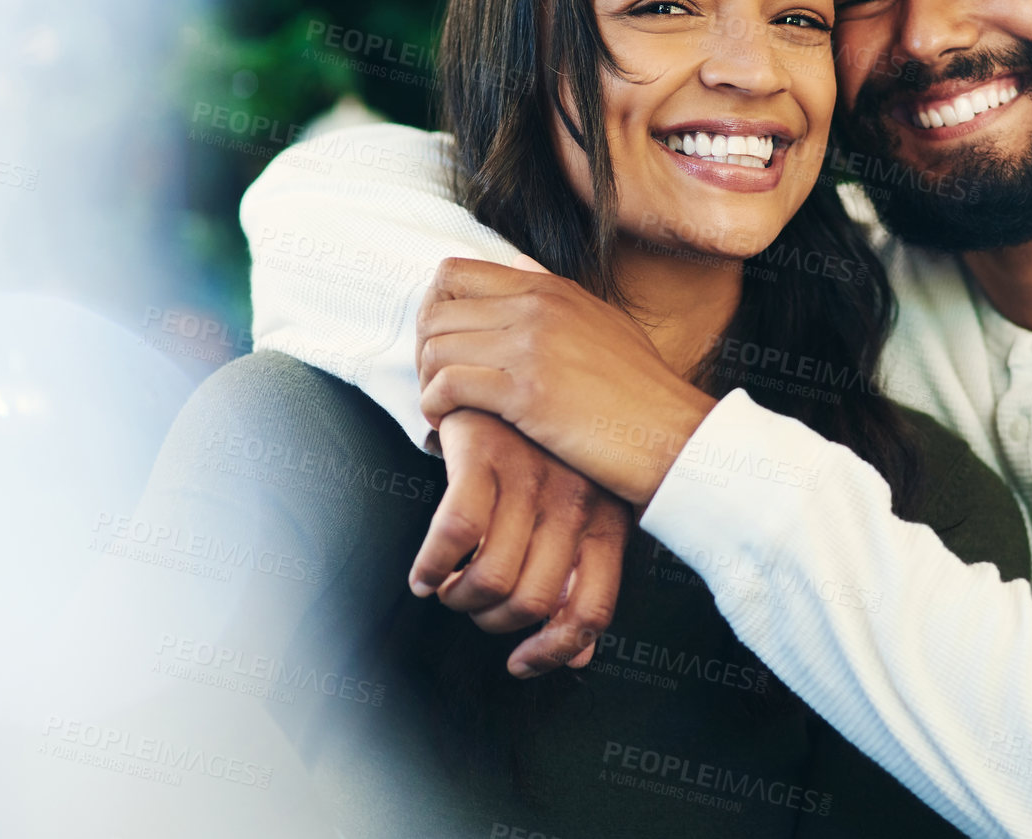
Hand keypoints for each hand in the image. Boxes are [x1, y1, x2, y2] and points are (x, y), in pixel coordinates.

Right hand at [411, 408, 630, 677]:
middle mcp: (574, 501)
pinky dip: (430, 567)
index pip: (592, 610)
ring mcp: (529, 477)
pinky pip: (454, 533)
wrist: (511, 369)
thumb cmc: (547, 451)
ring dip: (459, 599)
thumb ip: (581, 580)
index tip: (520, 663)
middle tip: (473, 607)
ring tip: (448, 588)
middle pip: (533, 602)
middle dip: (492, 621)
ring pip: (493, 577)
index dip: (555, 650)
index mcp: (607, 519)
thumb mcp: (581, 512)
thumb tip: (578, 657)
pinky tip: (424, 573)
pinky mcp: (482, 454)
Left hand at [415, 257, 716, 506]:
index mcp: (550, 288)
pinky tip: (446, 425)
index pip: (453, 273)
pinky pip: (448, 387)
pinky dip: (434, 408)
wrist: (673, 434)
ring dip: (426, 382)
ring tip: (441, 408)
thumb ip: (555, 292)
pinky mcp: (527, 392)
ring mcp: (531, 346)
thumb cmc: (641, 391)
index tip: (443, 347)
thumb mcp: (602, 322)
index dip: (433, 311)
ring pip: (435, 348)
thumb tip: (516, 263)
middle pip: (434, 309)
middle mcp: (537, 307)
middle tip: (434, 385)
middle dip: (422, 351)